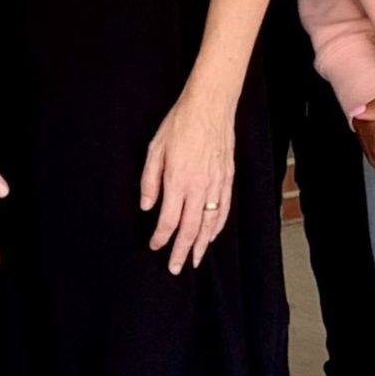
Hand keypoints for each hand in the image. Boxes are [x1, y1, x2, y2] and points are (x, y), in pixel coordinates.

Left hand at [141, 89, 236, 273]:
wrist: (210, 107)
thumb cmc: (179, 124)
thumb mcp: (155, 149)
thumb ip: (150, 180)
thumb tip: (147, 206)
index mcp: (177, 180)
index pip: (168, 219)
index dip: (161, 237)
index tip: (155, 246)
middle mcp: (198, 187)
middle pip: (190, 229)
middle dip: (181, 251)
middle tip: (175, 268)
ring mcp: (216, 184)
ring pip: (209, 224)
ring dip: (201, 245)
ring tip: (194, 260)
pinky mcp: (227, 179)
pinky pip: (224, 210)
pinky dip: (217, 227)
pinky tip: (212, 236)